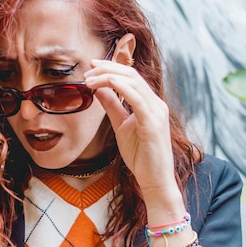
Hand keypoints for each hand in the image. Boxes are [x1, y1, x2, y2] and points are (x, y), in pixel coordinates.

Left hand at [85, 59, 180, 204]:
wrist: (154, 180)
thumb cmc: (141, 156)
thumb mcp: (121, 126)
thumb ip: (112, 107)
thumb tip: (99, 90)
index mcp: (150, 104)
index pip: (131, 77)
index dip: (112, 67)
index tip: (92, 66)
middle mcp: (156, 104)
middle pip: (132, 75)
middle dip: (108, 68)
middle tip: (88, 68)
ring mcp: (157, 113)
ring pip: (133, 83)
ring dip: (109, 76)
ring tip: (90, 79)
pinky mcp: (153, 124)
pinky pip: (138, 99)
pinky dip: (122, 88)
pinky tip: (107, 82)